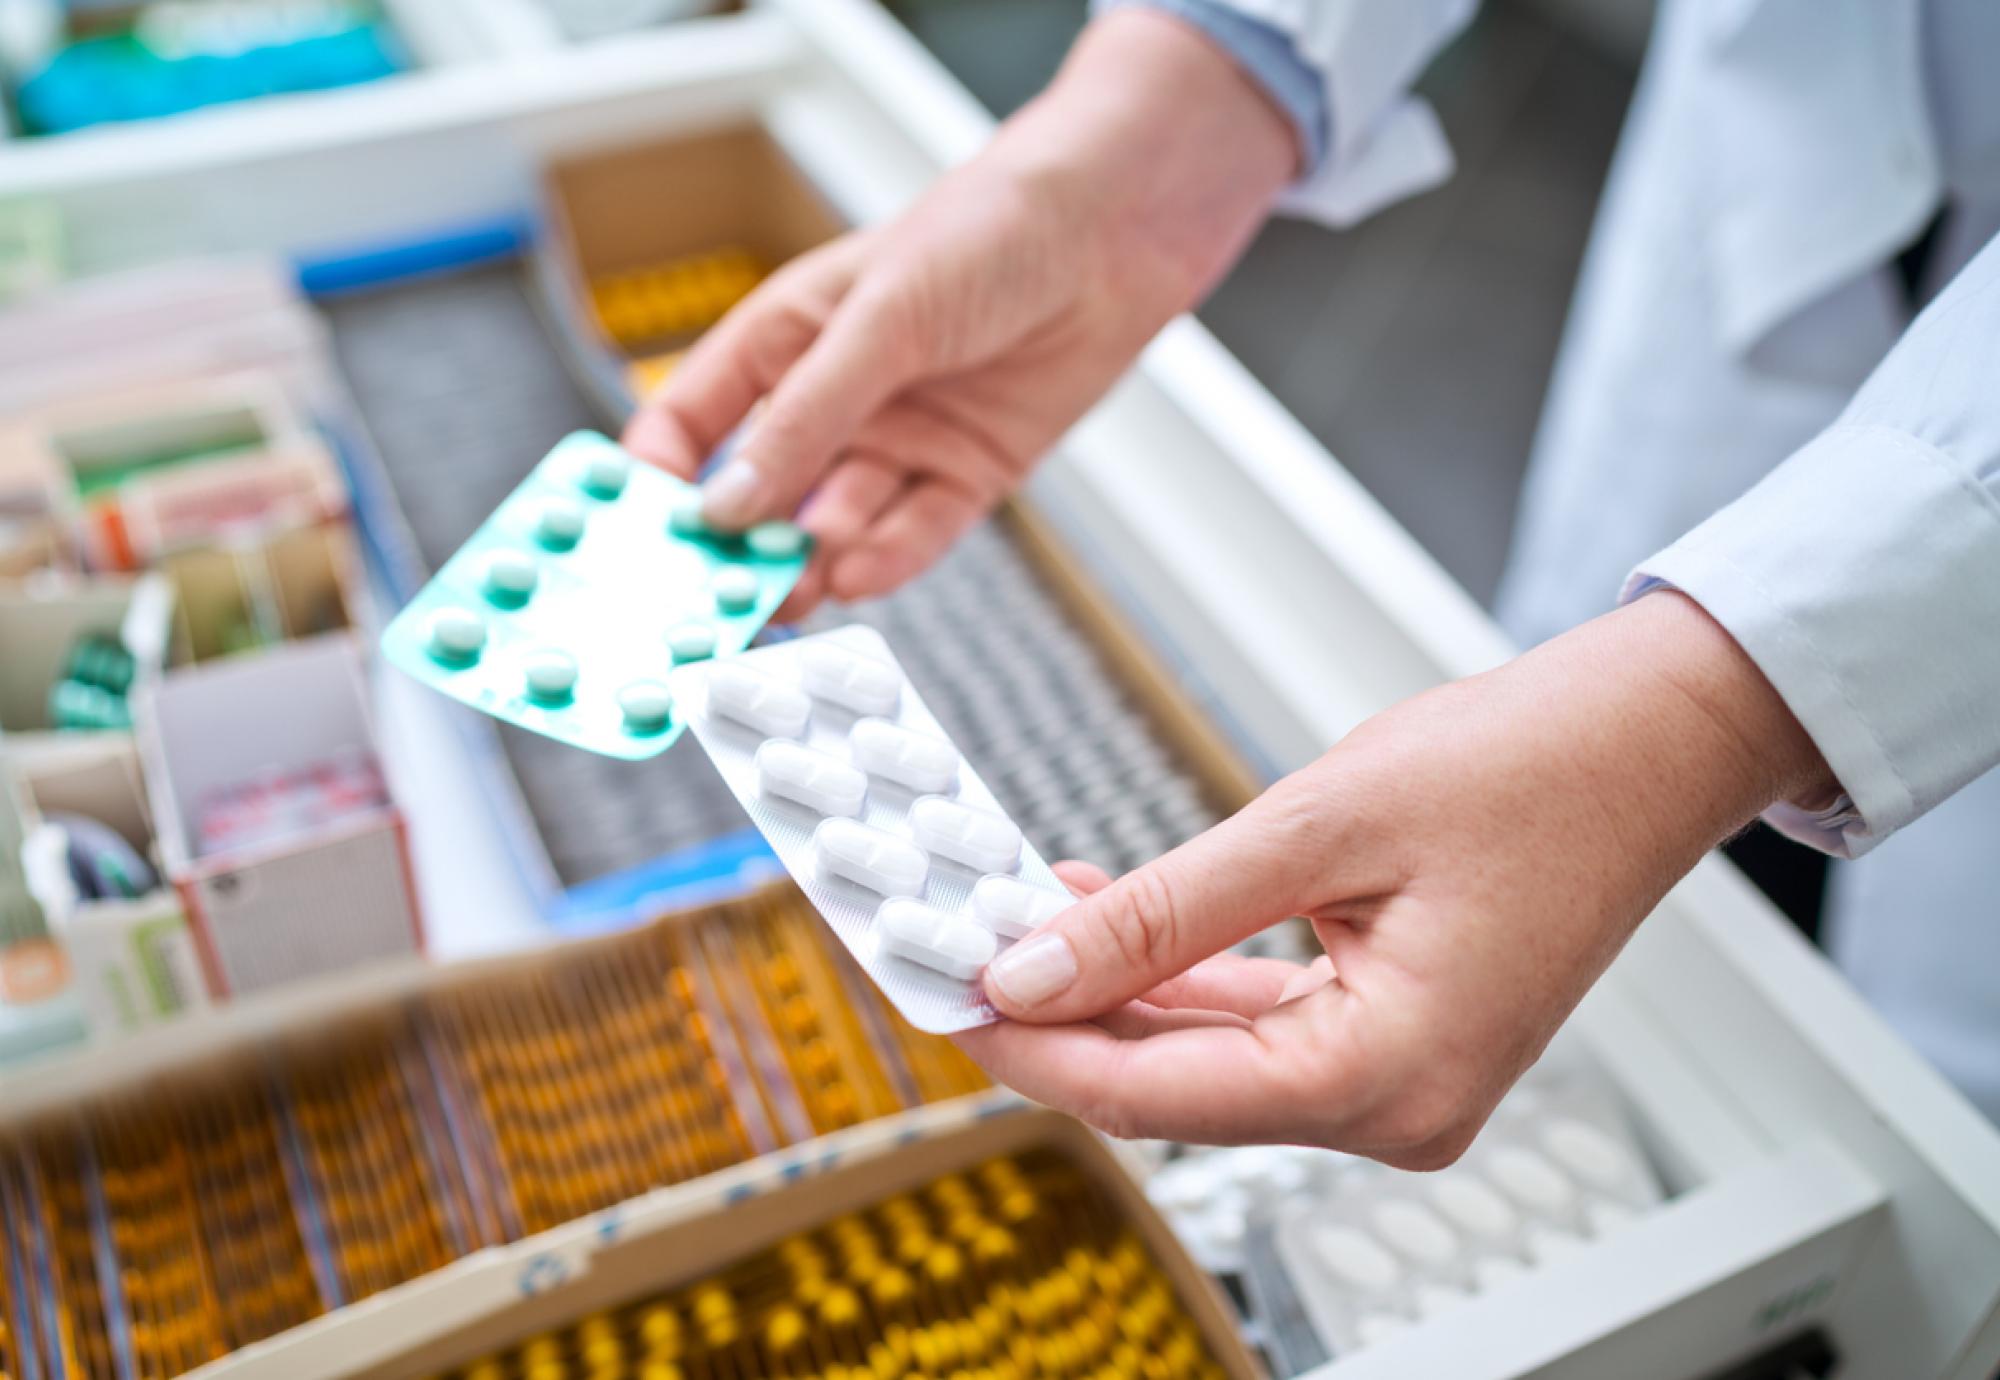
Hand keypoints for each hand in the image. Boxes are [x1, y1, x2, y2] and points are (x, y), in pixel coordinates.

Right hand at [622, 8, 1297, 616]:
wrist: (1115, 231)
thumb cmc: (986, 233)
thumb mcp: (878, 321)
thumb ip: (803, 418)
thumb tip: (724, 504)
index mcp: (785, 341)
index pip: (693, 419)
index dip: (662, 476)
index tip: (642, 533)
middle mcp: (836, 399)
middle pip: (762, 491)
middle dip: (735, 546)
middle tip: (710, 601)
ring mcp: (900, 440)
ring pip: (833, 525)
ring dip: (807, 564)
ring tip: (783, 598)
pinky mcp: (966, 473)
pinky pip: (914, 534)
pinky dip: (886, 560)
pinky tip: (857, 576)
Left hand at [957, 593, 1835, 1164]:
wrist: (1648, 739)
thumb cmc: (1529, 769)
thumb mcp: (1315, 829)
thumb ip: (1164, 914)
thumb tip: (1038, 969)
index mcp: (1388, 1080)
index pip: (1155, 1097)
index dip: (1036, 1048)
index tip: (949, 996)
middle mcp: (1396, 1108)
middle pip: (1174, 1088)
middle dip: (1063, 1015)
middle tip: (965, 946)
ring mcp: (1399, 1079)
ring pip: (1205, 1057)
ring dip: (1112, 988)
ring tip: (1020, 911)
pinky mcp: (1394, 1036)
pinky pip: (1255, 1024)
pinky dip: (1178, 974)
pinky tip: (1107, 914)